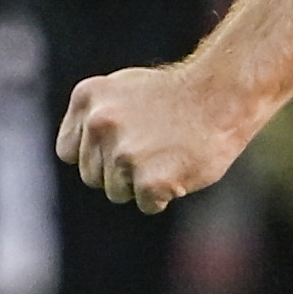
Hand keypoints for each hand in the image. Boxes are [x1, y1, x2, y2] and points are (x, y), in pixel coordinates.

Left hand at [56, 64, 252, 214]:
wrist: (224, 95)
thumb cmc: (177, 95)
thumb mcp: (123, 90)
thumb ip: (94, 118)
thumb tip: (75, 154)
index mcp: (88, 98)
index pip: (68, 151)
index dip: (97, 152)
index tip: (123, 140)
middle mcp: (100, 123)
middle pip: (92, 175)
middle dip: (119, 169)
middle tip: (154, 145)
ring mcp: (124, 153)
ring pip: (116, 192)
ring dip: (141, 182)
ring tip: (168, 152)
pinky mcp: (149, 180)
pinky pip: (145, 204)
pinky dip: (164, 193)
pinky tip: (180, 166)